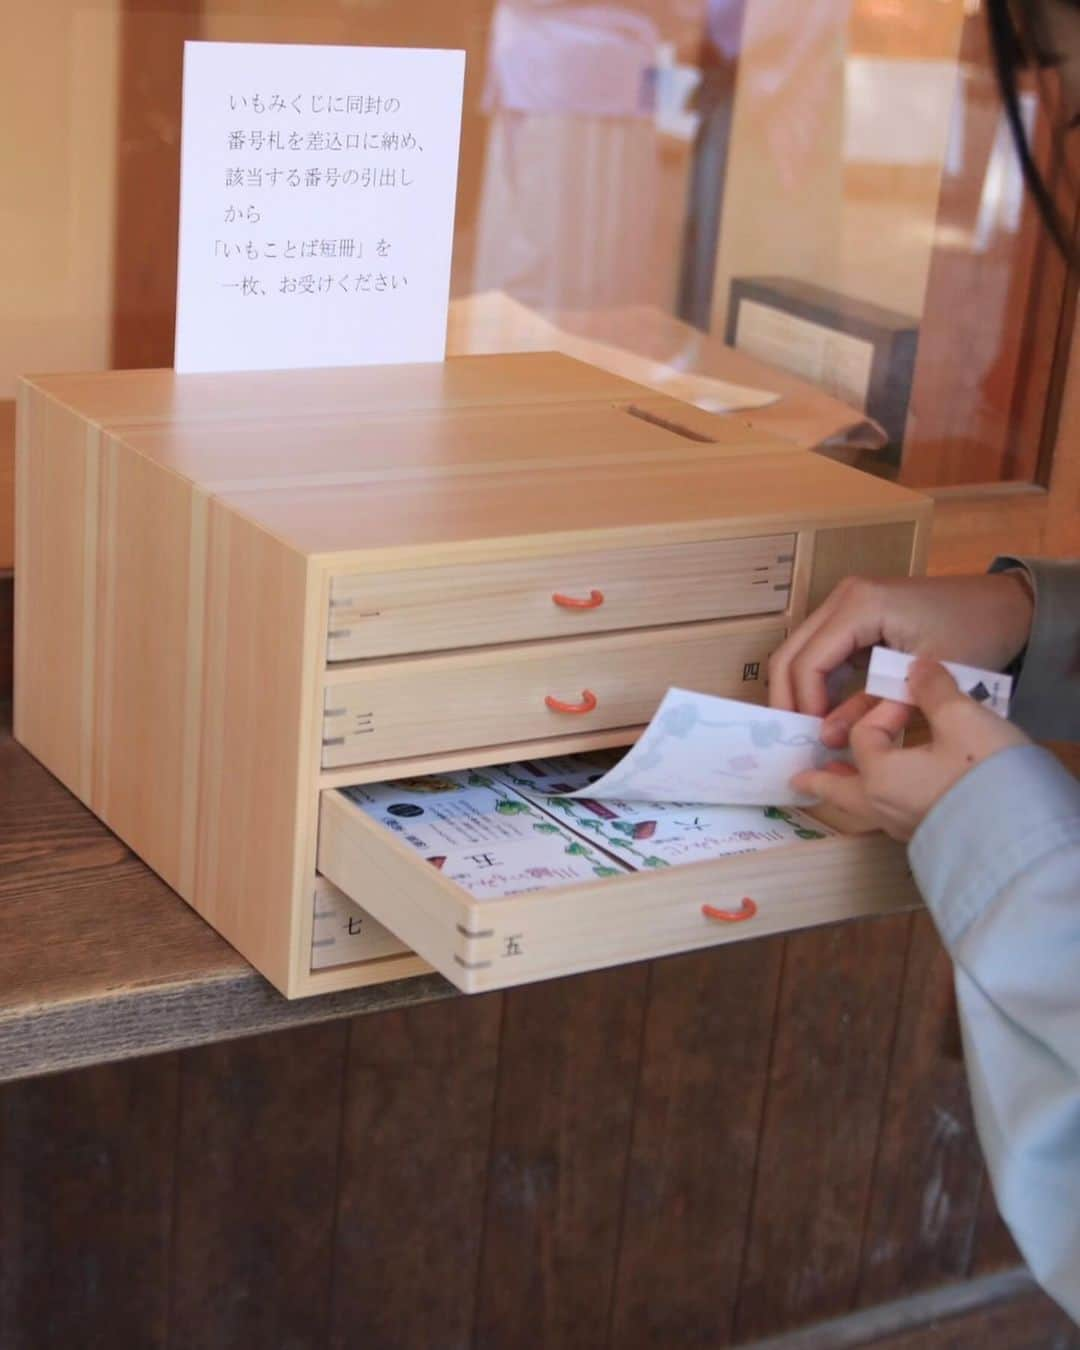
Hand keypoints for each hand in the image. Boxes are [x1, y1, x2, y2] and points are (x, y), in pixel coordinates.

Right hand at [769, 573, 1033, 745]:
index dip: (805, 704)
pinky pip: (821, 650)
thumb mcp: (923, 681)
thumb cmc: (973, 636)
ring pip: (800, 651)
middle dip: (789, 699)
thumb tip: (827, 739)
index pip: (808, 661)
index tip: (816, 740)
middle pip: (790, 652)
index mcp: (859, 605)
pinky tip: (826, 710)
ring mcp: (845, 602)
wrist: (1004, 607)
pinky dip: (818, 681)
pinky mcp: (853, 614)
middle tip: (796, 739)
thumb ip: (872, 709)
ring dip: (800, 691)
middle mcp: (843, 597)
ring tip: (810, 729)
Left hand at [790, 661, 1030, 840]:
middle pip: (841, 790)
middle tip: (798, 780)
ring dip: (851, 790)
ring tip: (844, 783)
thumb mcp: (962, 719)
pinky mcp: (931, 837)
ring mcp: (906, 828)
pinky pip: (892, 816)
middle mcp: (883, 807)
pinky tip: (896, 796)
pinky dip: (881, 801)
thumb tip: (919, 665)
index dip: (886, 709)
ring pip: (866, 806)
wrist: (1023, 834)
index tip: (915, 697)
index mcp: (879, 776)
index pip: (864, 733)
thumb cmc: (987, 774)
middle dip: (823, 778)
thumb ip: (935, 689)